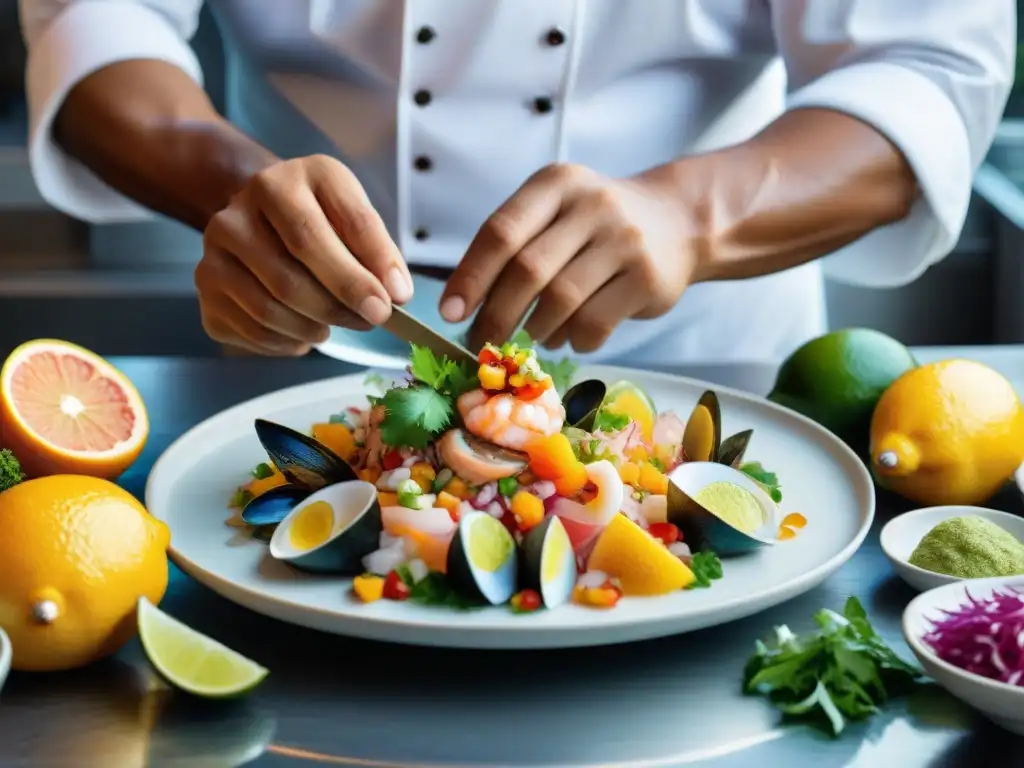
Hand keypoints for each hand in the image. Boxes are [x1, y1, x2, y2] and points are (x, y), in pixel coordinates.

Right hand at [196, 155, 412, 354]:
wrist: (261, 213)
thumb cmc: (318, 217)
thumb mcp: (351, 214)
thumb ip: (377, 251)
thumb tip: (395, 294)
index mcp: (283, 182)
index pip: (318, 231)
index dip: (358, 274)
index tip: (389, 304)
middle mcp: (238, 210)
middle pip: (290, 276)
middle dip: (338, 306)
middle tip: (370, 321)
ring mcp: (214, 249)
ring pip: (268, 309)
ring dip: (313, 328)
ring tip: (334, 324)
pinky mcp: (205, 286)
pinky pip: (251, 331)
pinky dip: (287, 342)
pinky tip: (303, 331)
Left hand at [439, 163, 698, 352]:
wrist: (679, 220)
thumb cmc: (596, 224)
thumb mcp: (556, 211)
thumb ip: (514, 244)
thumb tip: (464, 306)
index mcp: (556, 183)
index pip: (501, 232)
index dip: (470, 277)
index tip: (450, 313)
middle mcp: (591, 205)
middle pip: (527, 271)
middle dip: (496, 315)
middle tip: (482, 342)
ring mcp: (624, 241)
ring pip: (560, 301)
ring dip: (537, 328)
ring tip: (533, 333)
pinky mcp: (648, 279)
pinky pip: (594, 324)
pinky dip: (573, 339)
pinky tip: (571, 335)